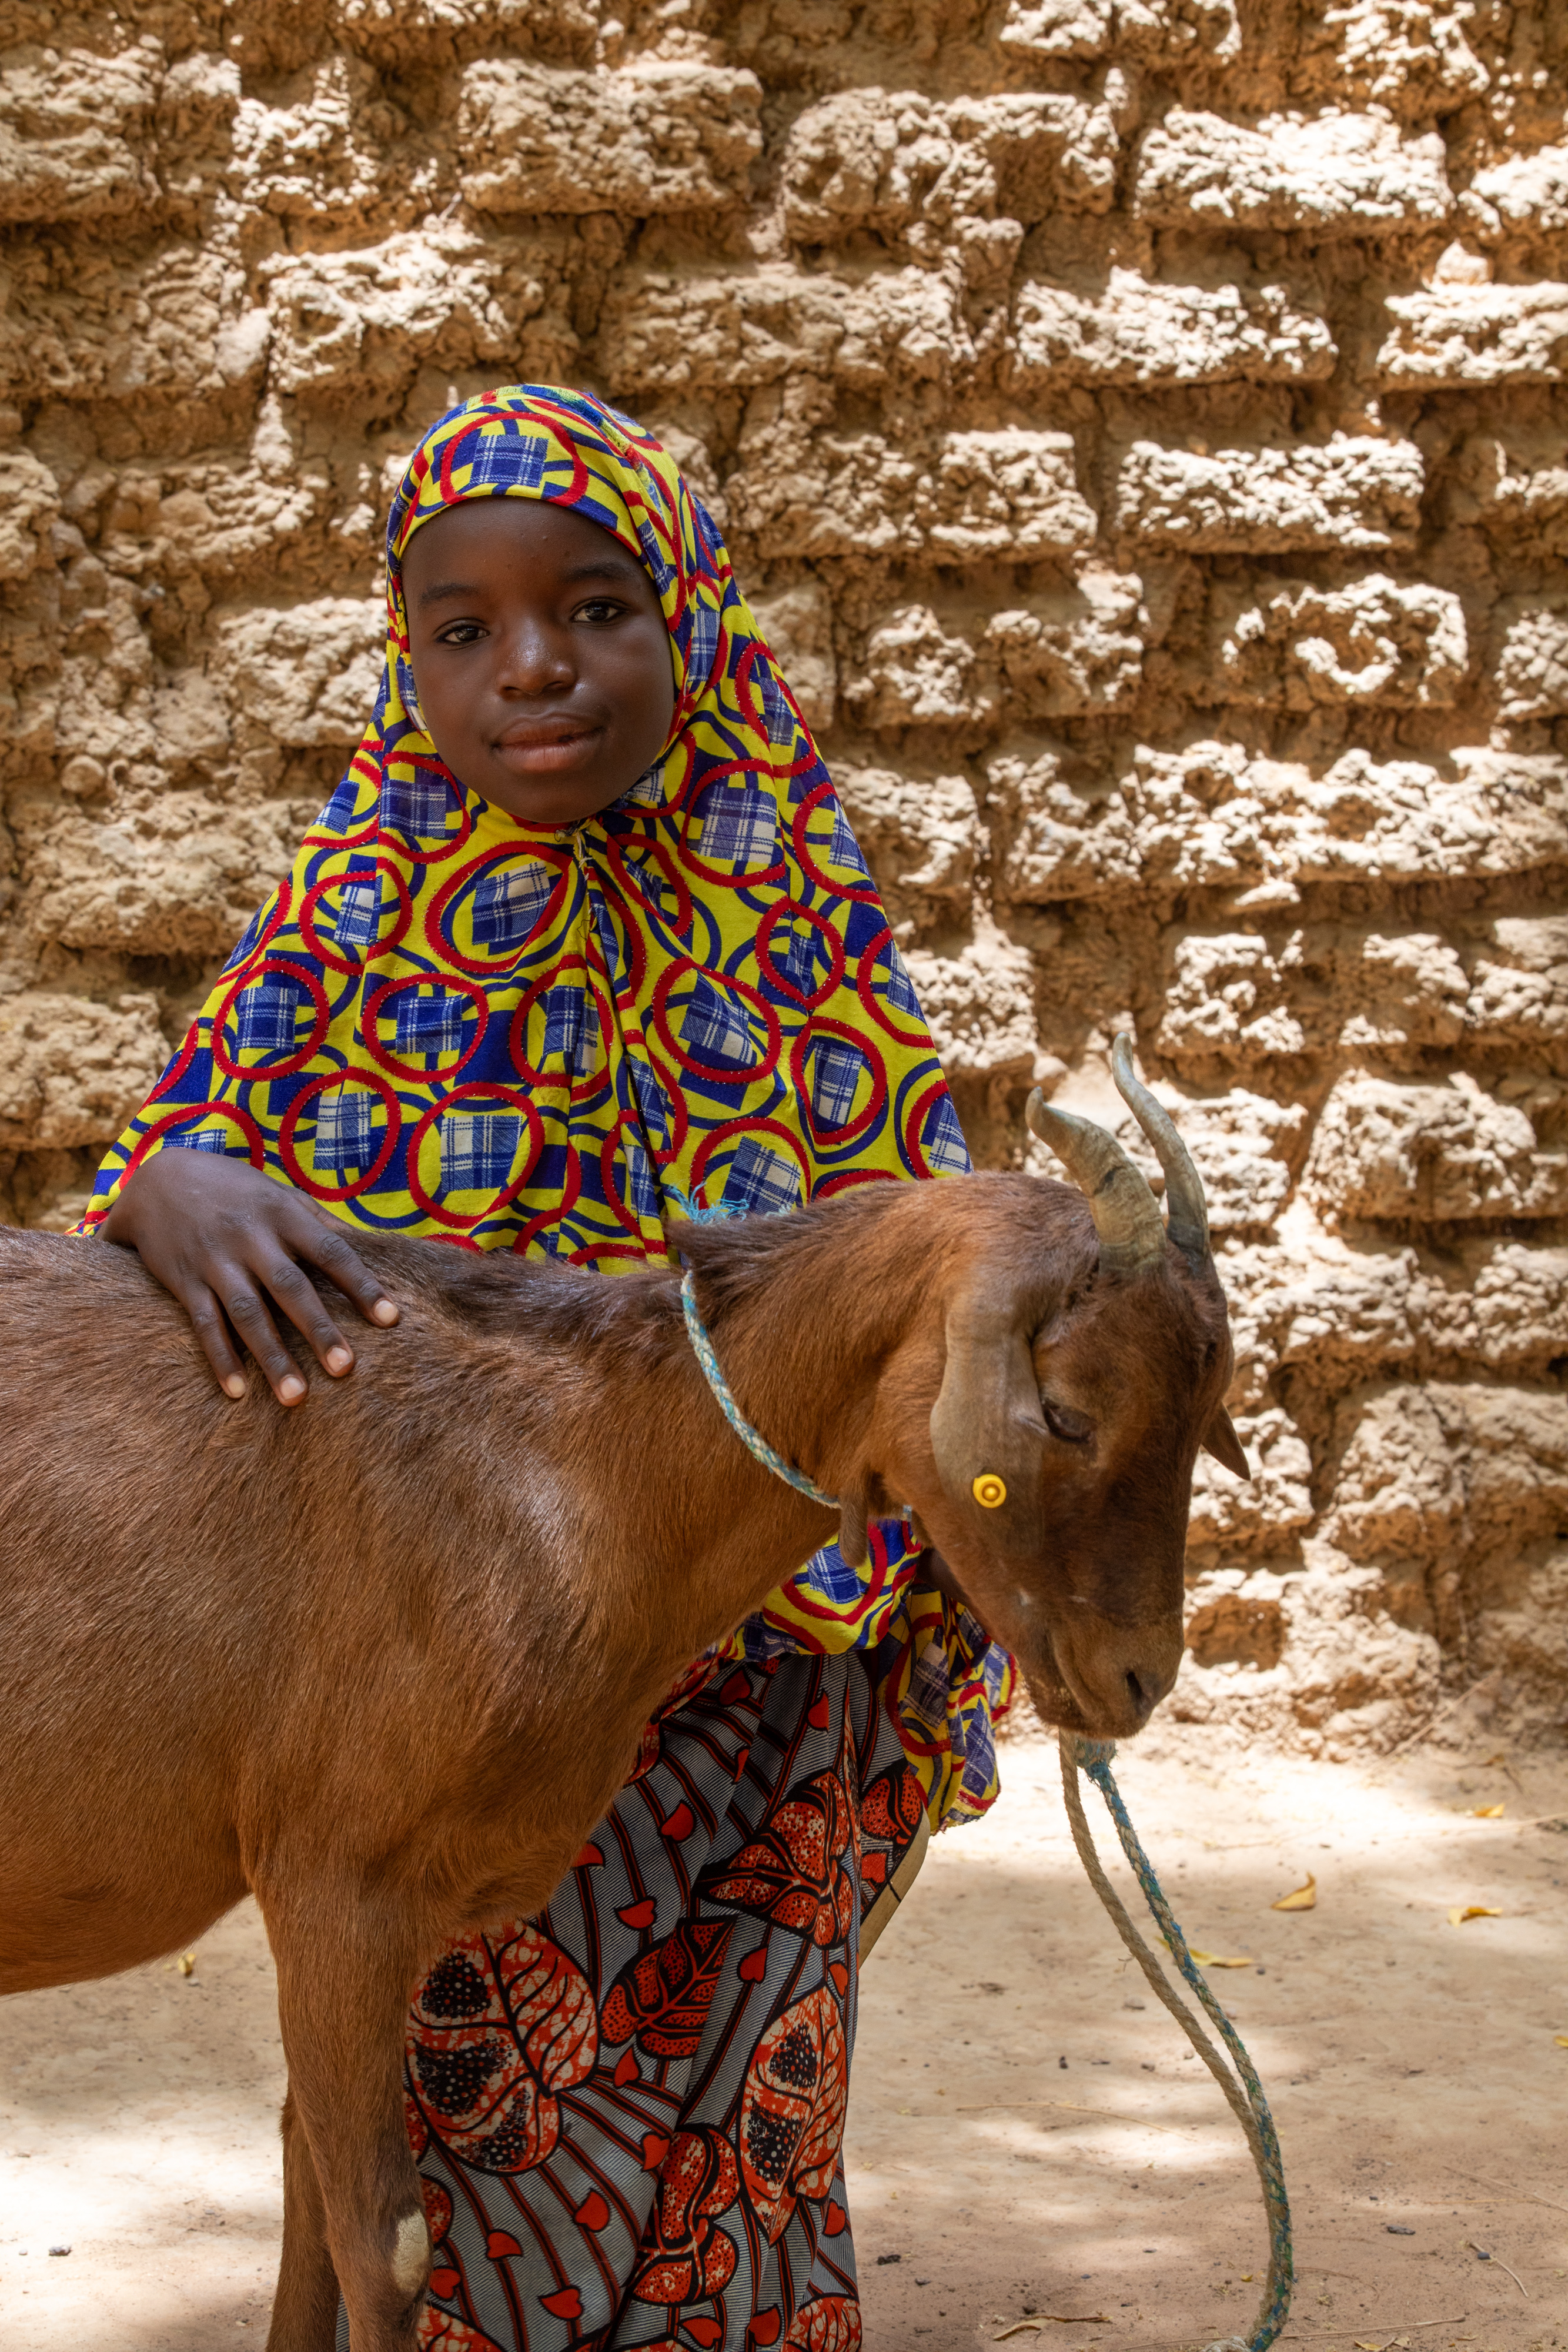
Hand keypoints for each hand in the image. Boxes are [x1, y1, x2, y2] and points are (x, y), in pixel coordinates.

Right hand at [100, 1151, 398, 1404]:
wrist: (158, 1179)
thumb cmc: (234, 1190)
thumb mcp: (278, 1193)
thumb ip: (319, 1221)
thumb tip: (366, 1247)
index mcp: (283, 1213)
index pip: (331, 1252)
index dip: (362, 1285)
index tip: (390, 1319)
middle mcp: (251, 1237)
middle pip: (290, 1287)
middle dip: (318, 1329)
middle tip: (345, 1368)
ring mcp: (215, 1260)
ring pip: (248, 1313)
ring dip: (272, 1357)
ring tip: (295, 1397)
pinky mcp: (184, 1281)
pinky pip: (204, 1324)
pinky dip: (220, 1358)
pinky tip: (238, 1392)